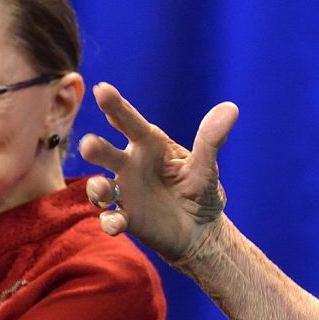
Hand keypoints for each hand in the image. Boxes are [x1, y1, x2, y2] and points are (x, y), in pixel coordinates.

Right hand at [78, 82, 238, 265]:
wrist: (200, 230)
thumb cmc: (200, 191)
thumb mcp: (206, 167)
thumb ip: (211, 140)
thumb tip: (230, 108)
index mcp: (149, 146)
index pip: (130, 123)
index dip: (116, 107)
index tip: (102, 90)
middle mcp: (130, 166)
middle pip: (107, 153)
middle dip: (96, 148)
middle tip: (88, 144)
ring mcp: (125, 193)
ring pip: (101, 188)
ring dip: (96, 188)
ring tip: (103, 189)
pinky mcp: (127, 220)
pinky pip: (112, 220)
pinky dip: (110, 222)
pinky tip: (116, 224)